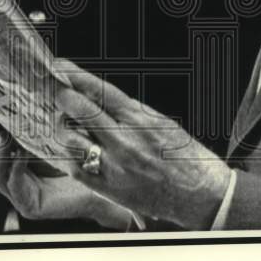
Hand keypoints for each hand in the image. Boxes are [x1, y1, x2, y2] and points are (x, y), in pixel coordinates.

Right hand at [0, 117, 132, 228]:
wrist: (105, 183)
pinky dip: (15, 169)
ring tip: (5, 136)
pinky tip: (20, 154)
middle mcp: (16, 178)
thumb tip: (29, 88)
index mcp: (18, 160)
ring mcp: (20, 194)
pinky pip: (15, 186)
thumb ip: (41, 118)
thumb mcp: (58, 132)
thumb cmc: (85, 155)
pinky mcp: (30, 206)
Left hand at [55, 64, 230, 229]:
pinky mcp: (109, 188)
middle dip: (65, 98)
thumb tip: (103, 98)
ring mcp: (114, 166)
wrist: (200, 194)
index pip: (101, 90)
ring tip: (65, 124)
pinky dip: (67, 155)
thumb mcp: (161, 122)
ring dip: (63, 128)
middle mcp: (125, 141)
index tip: (61, 66)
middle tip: (59, 94)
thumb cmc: (185, 157)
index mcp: (140, 120)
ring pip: (72, 140)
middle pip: (81, 111)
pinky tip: (69, 149)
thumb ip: (130, 111)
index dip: (77, 76)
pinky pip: (76, 168)